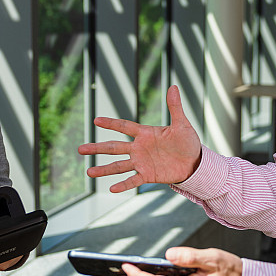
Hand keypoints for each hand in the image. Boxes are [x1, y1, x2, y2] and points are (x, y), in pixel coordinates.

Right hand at [78, 85, 201, 191]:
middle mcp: (139, 148)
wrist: (195, 163)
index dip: (111, 123)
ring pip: (119, 165)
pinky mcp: (148, 175)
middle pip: (114, 147)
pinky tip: (112, 189)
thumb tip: (173, 86)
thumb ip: (175, 107)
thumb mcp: (182, 124)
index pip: (124, 126)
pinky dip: (123, 184)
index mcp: (145, 133)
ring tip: (89, 172)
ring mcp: (142, 162)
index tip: (96, 120)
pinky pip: (133, 180)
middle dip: (97, 148)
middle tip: (80, 149)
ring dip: (104, 169)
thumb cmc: (188, 142)